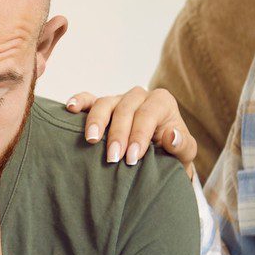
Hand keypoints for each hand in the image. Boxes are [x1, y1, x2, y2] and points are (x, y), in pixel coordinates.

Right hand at [64, 87, 195, 173]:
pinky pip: (89, 99)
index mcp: (161, 102)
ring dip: (96, 121)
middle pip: (124, 108)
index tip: (132, 158)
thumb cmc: (172, 155)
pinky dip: (79, 102)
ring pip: (104, 103)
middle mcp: (140, 96)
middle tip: (112, 158)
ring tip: (91, 141)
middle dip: (118, 134)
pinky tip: (70, 108)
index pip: (148, 113)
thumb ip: (182, 145)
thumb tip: (171, 135)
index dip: (139, 135)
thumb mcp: (184, 154)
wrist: (159, 158)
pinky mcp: (102, 106)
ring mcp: (118, 99)